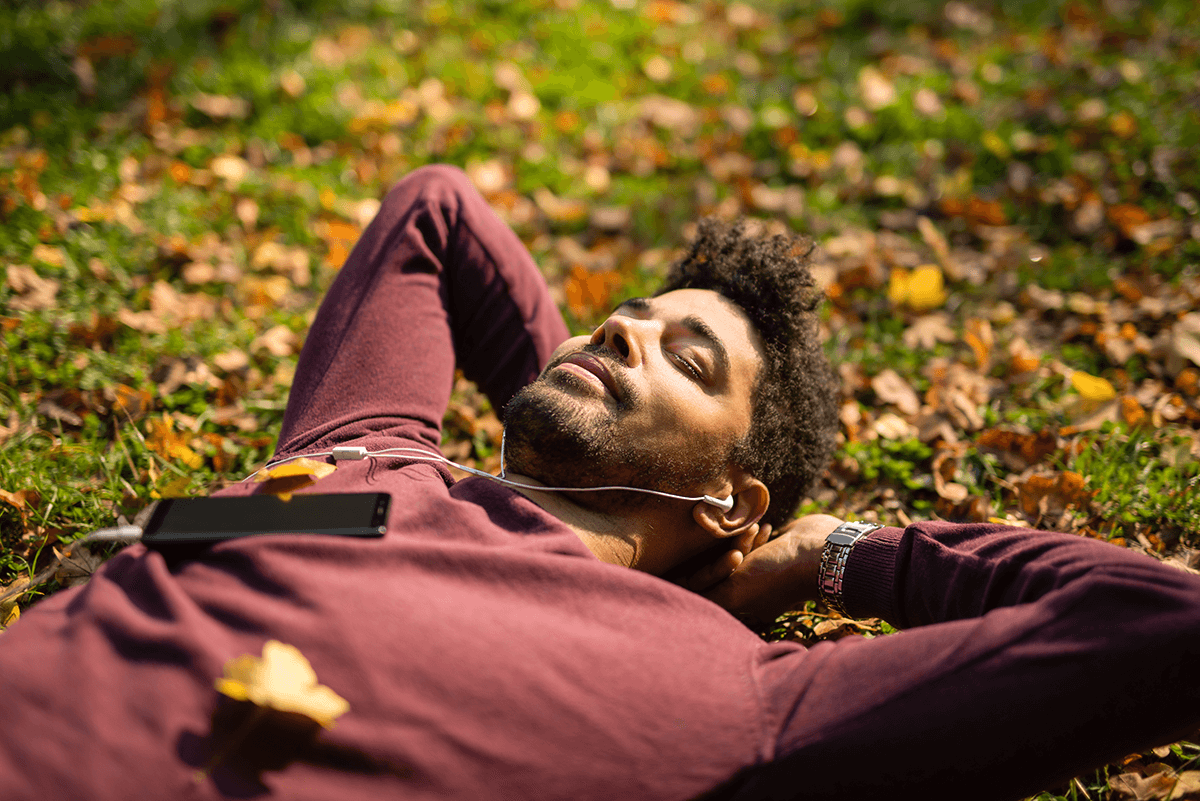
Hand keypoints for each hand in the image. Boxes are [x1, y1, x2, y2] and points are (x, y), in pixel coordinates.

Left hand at [698, 514, 843, 625]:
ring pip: (736, 552)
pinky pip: (753, 541)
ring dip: (740, 541)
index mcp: (745, 607)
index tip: (722, 563)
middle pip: (721, 570)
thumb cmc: (776, 574)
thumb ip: (707, 597)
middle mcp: (753, 591)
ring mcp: (764, 570)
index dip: (709, 574)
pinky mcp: (773, 550)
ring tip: (751, 533)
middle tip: (738, 552)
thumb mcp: (735, 592)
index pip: (709, 589)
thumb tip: (680, 598)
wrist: (820, 551)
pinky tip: (763, 527)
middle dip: (725, 555)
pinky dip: (754, 534)